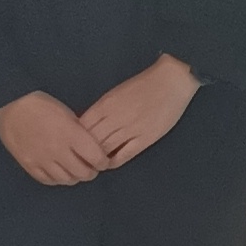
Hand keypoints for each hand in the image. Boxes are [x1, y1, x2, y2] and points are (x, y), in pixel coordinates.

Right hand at [0, 90, 113, 185]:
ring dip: (75, 177)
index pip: (96, 158)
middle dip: (91, 172)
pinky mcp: (28, 164)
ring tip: (75, 170)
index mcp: (72, 134)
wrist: (11, 105)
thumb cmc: (42, 105)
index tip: (103, 161)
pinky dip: (57, 179)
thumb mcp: (68, 114)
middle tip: (91, 167)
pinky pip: (47, 180)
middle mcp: (58, 150)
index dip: (103, 162)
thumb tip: (92, 148)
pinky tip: (59, 172)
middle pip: (83, 173)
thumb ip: (80, 133)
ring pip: (66, 180)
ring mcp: (42, 160)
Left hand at [79, 54, 199, 166]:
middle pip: (90, 140)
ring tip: (93, 163)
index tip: (74, 144)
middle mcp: (114, 118)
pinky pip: (124, 155)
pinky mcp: (145, 139)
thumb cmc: (144, 84)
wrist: (171, 81)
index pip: (82, 127)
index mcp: (105, 104)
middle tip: (80, 158)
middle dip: (83, 151)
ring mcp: (130, 129)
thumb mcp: (116, 93)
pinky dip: (113, 162)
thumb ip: (102, 109)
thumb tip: (89, 126)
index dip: (75, 138)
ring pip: (105, 149)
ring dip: (96, 158)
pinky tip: (109, 163)